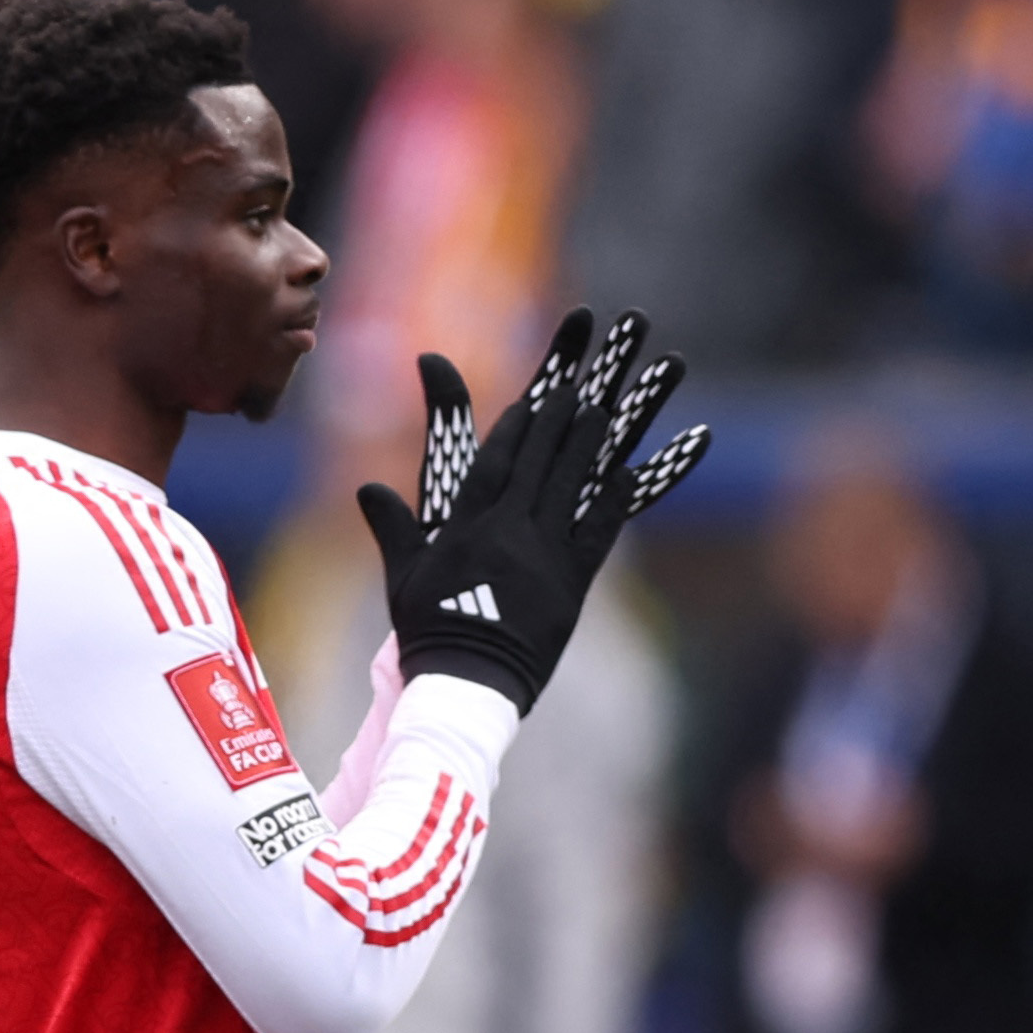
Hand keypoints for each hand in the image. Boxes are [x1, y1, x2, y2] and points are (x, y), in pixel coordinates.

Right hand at [351, 306, 705, 709]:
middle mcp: (510, 528)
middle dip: (577, 391)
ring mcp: (547, 550)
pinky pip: (611, 522)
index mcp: (468, 524)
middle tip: (605, 345)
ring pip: (585, 472)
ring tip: (648, 374)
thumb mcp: (403, 577)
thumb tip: (367, 488)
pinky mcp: (576, 578)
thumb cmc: (429, 633)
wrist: (463, 687)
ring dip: (617, 421)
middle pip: (549, 447)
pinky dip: (639, 487)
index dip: (527, 414)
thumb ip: (394, 526)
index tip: (548, 381)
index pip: (500, 455)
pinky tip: (665, 452)